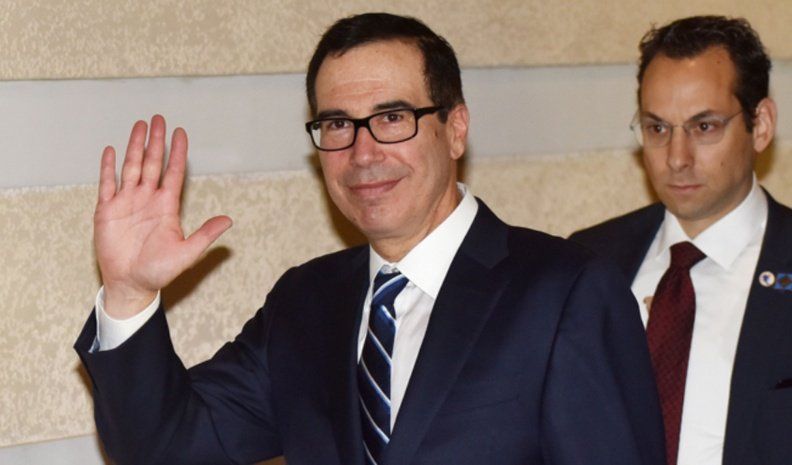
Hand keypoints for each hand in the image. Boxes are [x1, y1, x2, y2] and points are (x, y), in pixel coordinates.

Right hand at [94, 115, 231, 317]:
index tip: (181, 133)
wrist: (131, 285)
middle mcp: (147, 199)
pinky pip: (107, 184)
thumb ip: (206, 235)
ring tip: (139, 126)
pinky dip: (108, 167)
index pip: (174, 173)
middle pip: (152, 163)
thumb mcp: (187, 253)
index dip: (177, 153)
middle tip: (159, 118)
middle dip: (156, 141)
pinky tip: (111, 150)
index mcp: (167, 206)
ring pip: (131, 167)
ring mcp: (127, 202)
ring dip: (134, 147)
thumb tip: (229, 220)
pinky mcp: (107, 210)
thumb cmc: (159, 271)